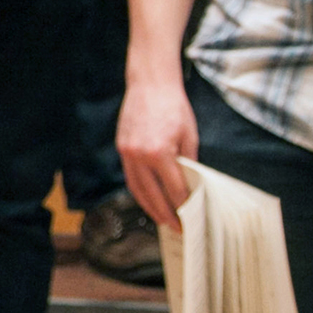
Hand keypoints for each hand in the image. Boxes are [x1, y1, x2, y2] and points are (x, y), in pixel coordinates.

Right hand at [118, 67, 199, 229]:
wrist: (149, 84)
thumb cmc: (174, 107)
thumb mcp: (189, 136)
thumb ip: (188, 162)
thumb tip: (190, 185)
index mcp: (159, 153)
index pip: (174, 189)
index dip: (184, 206)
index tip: (191, 219)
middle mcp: (139, 156)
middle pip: (152, 195)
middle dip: (166, 214)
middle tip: (177, 229)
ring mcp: (127, 152)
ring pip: (136, 189)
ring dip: (149, 207)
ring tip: (162, 220)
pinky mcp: (121, 148)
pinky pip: (130, 177)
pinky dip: (139, 191)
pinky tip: (149, 199)